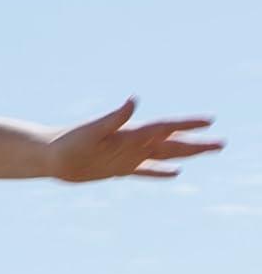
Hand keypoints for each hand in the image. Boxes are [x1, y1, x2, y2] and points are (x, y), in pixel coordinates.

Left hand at [48, 98, 223, 180]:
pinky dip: (160, 171)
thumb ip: (115, 117)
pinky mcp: (119, 168)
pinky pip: (146, 170)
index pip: (165, 127)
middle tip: (222, 143)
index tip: (209, 121)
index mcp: (131, 132)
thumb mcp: (93, 130)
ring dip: (185, 154)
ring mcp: (128, 155)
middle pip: (172, 143)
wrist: (51, 156)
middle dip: (197, 143)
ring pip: (164, 155)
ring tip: (207, 151)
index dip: (187, 125)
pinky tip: (175, 173)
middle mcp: (134, 143)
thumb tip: (133, 100)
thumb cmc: (69, 142)